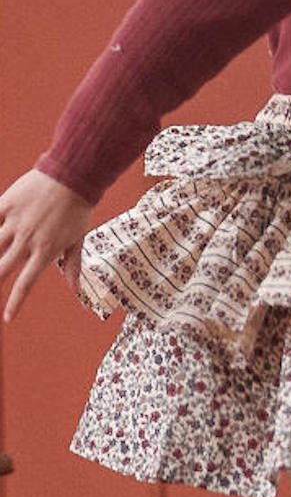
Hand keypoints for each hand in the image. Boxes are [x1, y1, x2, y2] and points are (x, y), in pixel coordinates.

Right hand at [0, 169, 92, 321]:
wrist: (72, 178)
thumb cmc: (78, 211)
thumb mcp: (78, 240)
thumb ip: (72, 266)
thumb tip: (76, 291)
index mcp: (46, 252)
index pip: (27, 283)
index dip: (16, 302)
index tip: (8, 318)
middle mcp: (27, 241)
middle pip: (2, 268)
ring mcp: (14, 223)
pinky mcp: (5, 205)